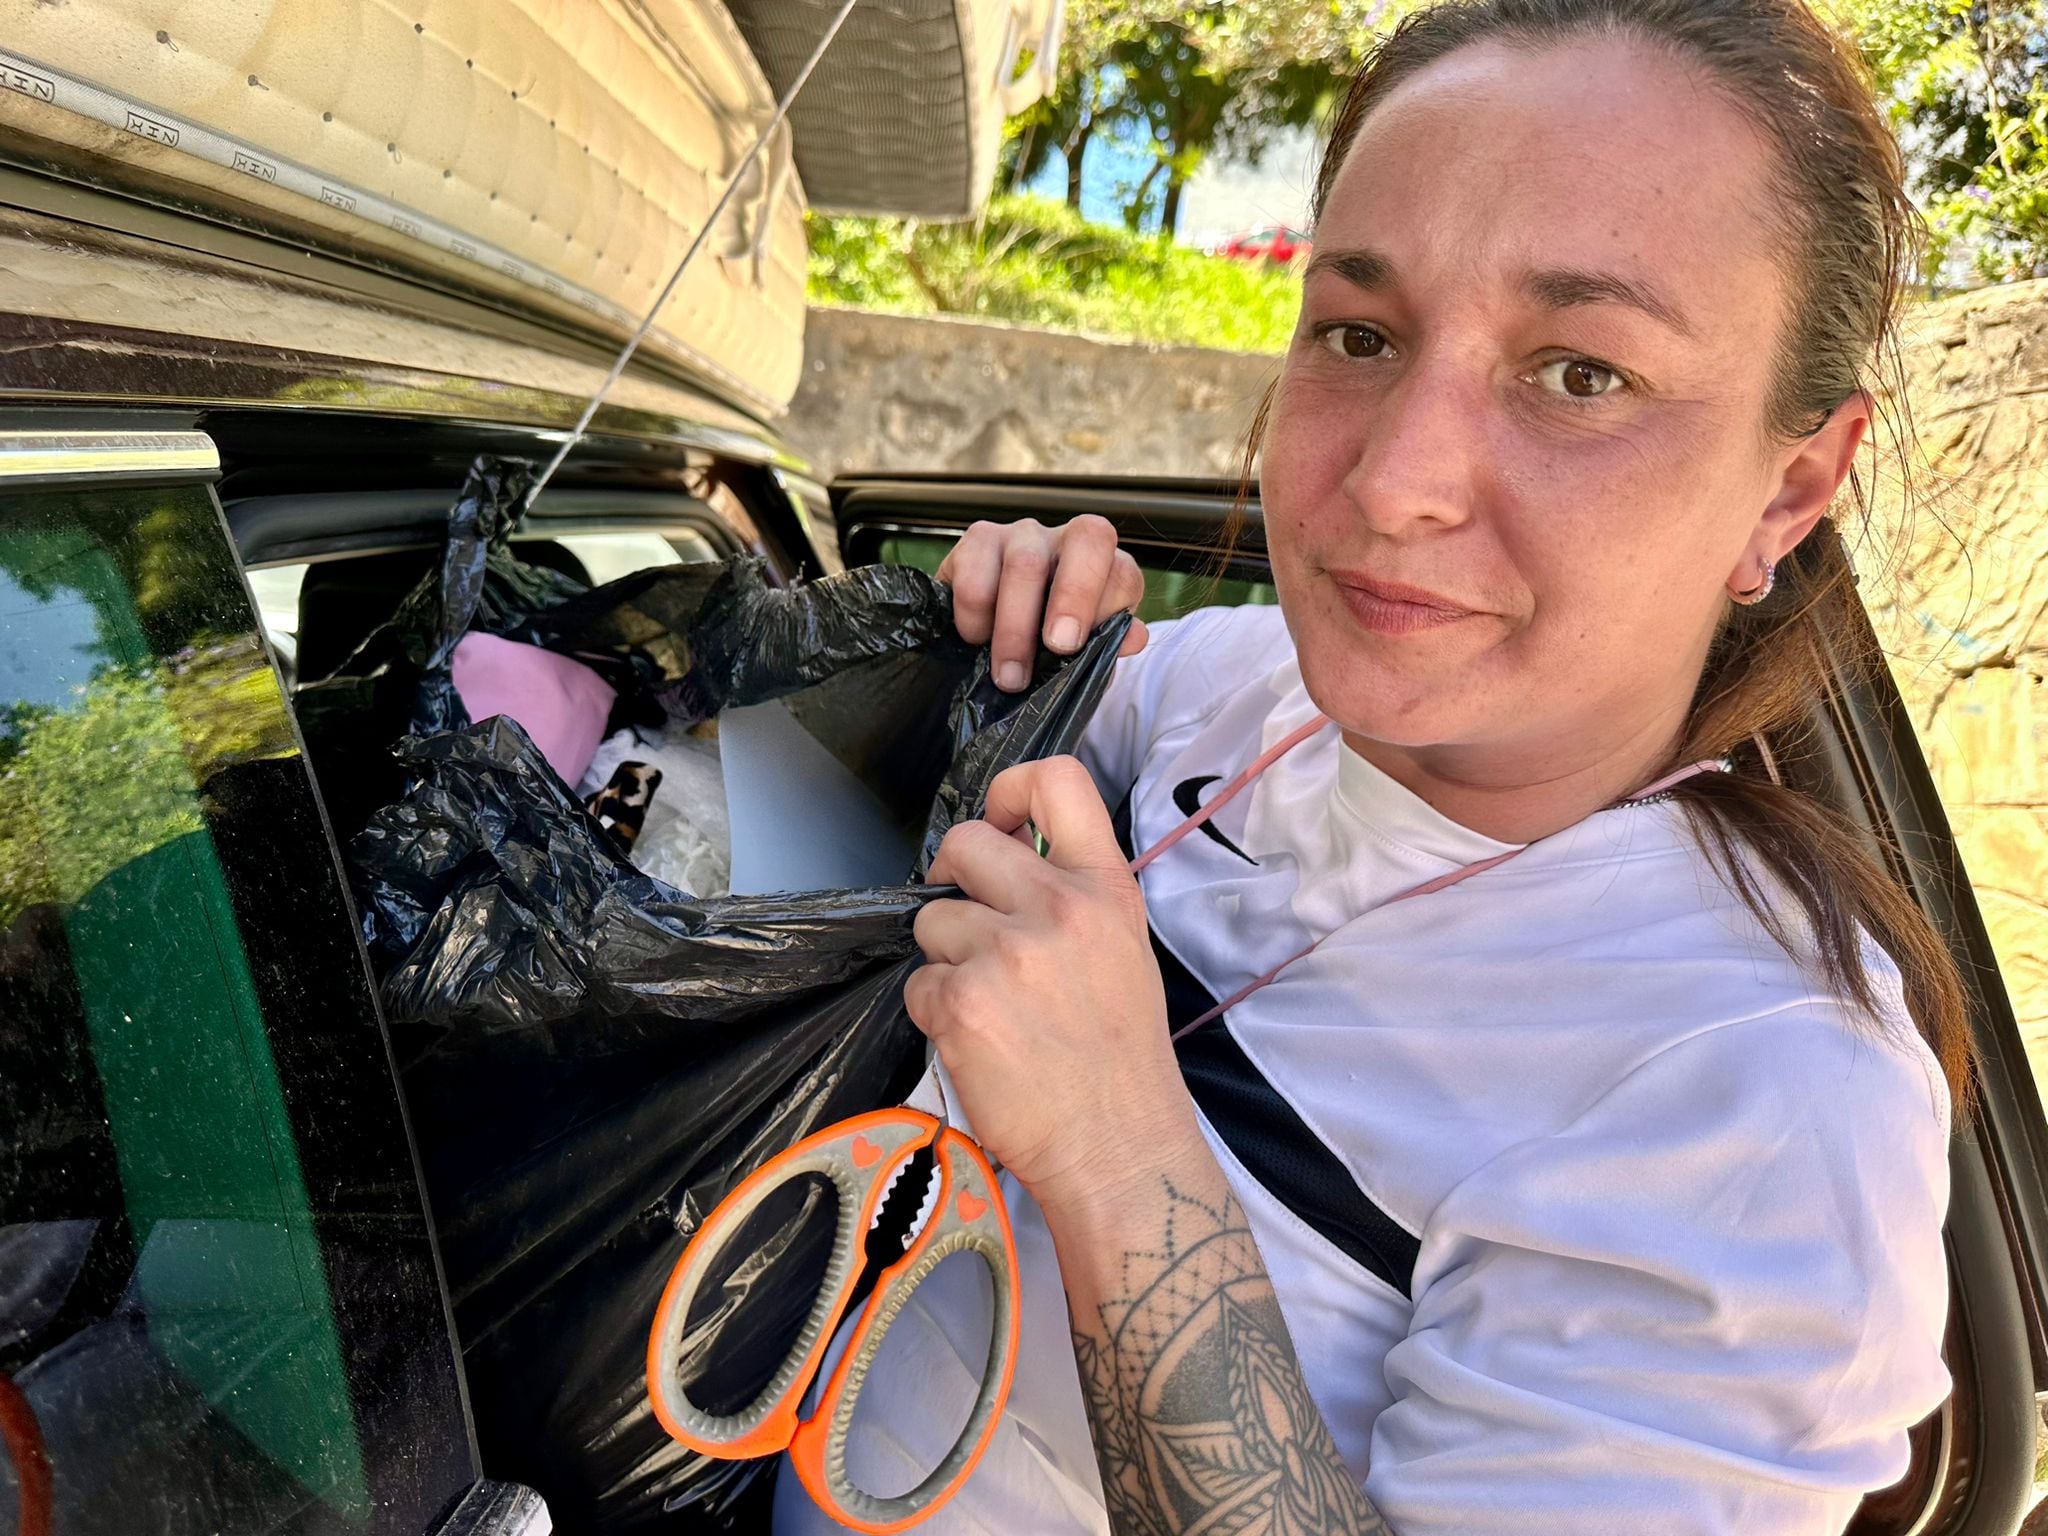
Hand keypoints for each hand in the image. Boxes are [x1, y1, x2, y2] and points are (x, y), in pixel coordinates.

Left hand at [904, 757, 1200, 1213]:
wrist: (1119, 1147)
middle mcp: (1058, 909)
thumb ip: (1073, 898)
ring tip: (989, 1006)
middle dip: (953, 881)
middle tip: (970, 926)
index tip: (1000, 822)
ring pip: (932, 921)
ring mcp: (1007, 954)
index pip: (1058, 781)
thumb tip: (1009, 862)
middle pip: (965, 843)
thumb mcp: (1124, 951)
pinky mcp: (963, 1003)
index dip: (1011, 788)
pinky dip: (937, 1013)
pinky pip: (919, 984)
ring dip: (946, 960)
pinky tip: (978, 1043)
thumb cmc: (1122, 1059)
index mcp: (1106, 890)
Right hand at [936, 516, 1148, 691]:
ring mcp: (1020, 534)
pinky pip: (976, 577)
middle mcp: (1066, 538)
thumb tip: (1133, 638)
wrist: (988, 637)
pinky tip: (976, 640)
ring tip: (1010, 675)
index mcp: (1103, 565)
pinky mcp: (976, 540)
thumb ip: (1106, 645)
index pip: (1123, 570)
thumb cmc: (1043, 642)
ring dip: (1016, 629)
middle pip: (1087, 539)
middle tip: (1058, 645)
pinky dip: (974, 618)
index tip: (1082, 647)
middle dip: (1074, 595)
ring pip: (1024, 565)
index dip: (1109, 606)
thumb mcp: (1079, 651)